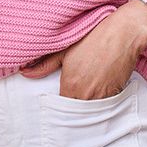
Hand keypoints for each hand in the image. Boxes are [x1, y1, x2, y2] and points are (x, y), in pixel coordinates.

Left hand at [17, 1, 146, 99]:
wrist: (122, 33)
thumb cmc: (92, 37)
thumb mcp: (64, 49)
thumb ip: (44, 65)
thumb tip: (25, 72)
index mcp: (71, 85)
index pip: (59, 109)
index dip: (57, 107)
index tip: (56, 103)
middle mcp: (86, 96)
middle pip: (74, 113)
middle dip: (70, 111)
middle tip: (68, 101)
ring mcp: (102, 97)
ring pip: (89, 112)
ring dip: (84, 106)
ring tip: (82, 93)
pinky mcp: (115, 95)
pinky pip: (103, 107)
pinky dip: (98, 102)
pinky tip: (96, 89)